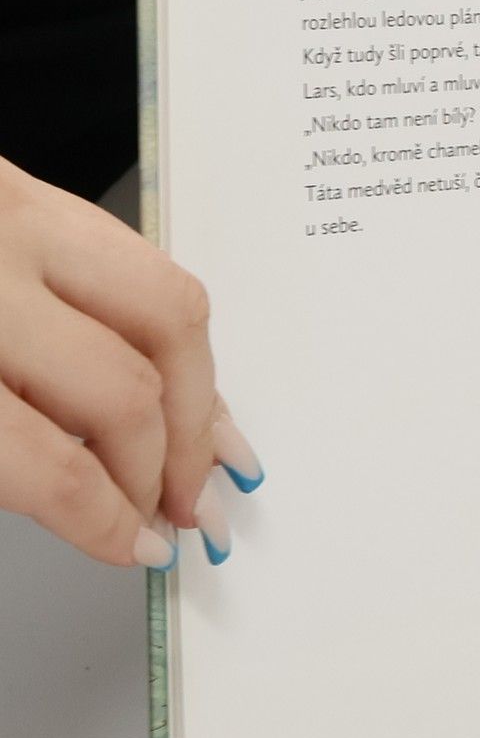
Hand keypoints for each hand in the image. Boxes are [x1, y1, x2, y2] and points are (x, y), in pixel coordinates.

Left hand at [0, 157, 259, 567]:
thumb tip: (90, 501)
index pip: (46, 462)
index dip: (102, 520)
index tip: (129, 545)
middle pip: (125, 386)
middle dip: (165, 467)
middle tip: (172, 511)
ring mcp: (17, 215)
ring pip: (170, 306)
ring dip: (200, 393)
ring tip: (202, 450)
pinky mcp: (38, 191)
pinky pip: (145, 263)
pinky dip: (175, 332)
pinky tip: (182, 377)